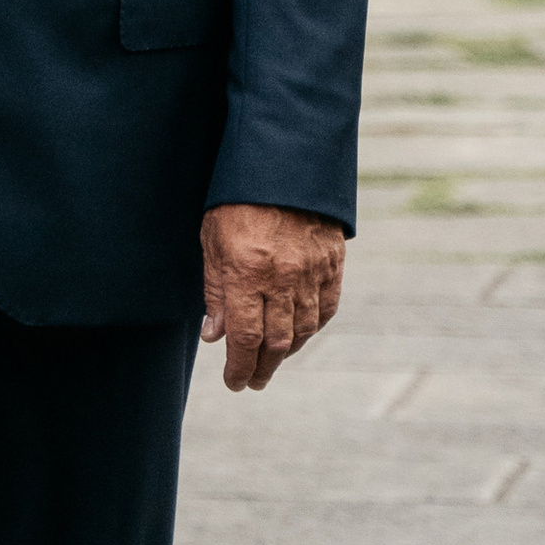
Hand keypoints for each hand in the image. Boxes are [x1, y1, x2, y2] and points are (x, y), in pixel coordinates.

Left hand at [202, 203, 345, 390]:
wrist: (285, 163)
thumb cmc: (238, 199)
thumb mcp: (212, 240)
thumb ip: (215, 290)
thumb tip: (215, 336)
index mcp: (246, 273)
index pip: (244, 338)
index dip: (238, 367)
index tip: (233, 382)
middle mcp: (282, 278)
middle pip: (275, 343)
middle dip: (261, 368)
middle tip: (251, 381)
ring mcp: (311, 272)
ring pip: (303, 330)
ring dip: (287, 354)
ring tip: (271, 363)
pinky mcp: (332, 263)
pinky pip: (326, 308)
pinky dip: (312, 328)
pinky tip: (300, 336)